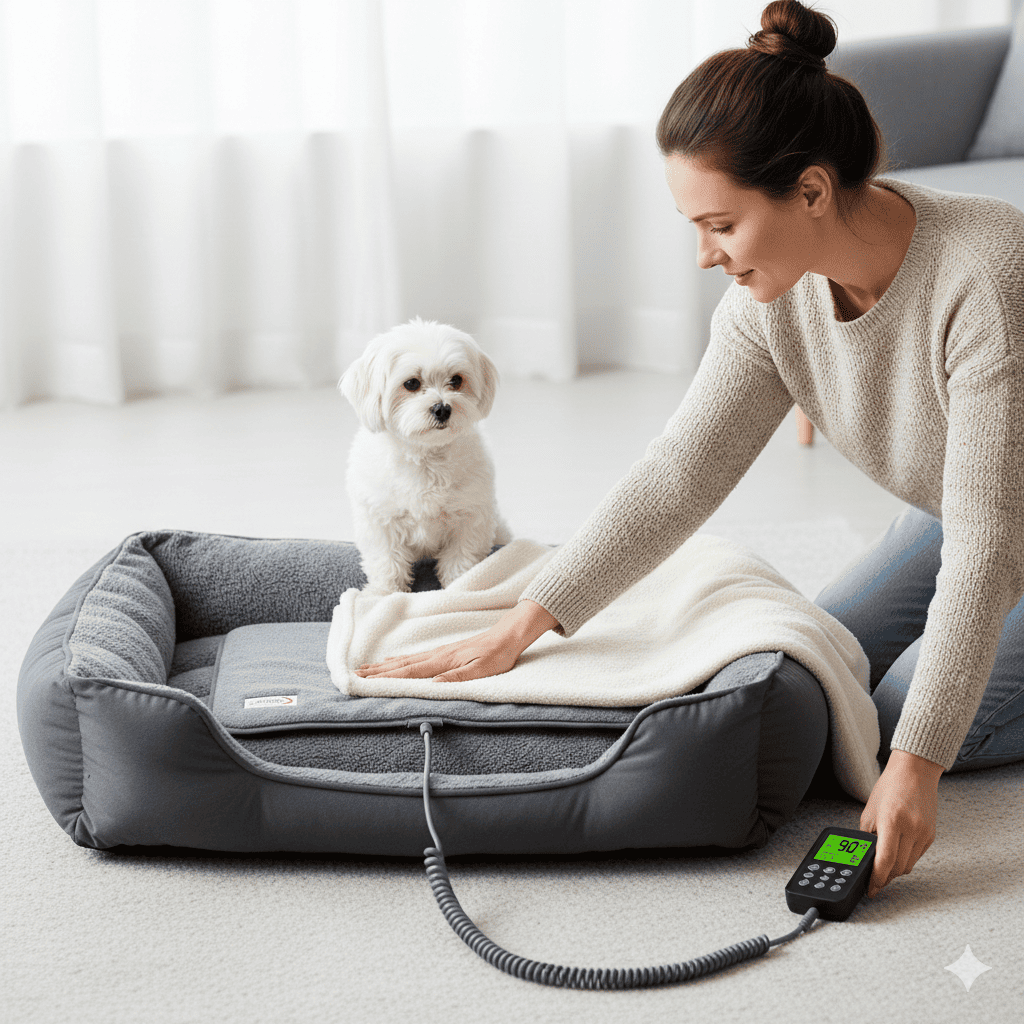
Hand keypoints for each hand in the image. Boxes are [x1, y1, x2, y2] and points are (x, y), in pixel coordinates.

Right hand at [354, 599, 558, 682]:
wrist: (508, 635)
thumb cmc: (497, 655)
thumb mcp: (482, 670)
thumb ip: (458, 678)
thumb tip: (434, 684)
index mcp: (443, 662)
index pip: (410, 672)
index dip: (387, 677)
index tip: (366, 681)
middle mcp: (437, 656)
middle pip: (402, 665)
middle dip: (378, 671)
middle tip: (356, 675)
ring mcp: (439, 652)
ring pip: (406, 660)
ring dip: (385, 665)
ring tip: (367, 668)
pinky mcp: (444, 651)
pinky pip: (416, 657)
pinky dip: (400, 659)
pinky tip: (394, 660)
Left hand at [859, 749, 943, 897]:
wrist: (915, 772)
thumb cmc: (890, 787)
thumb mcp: (870, 811)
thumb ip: (868, 836)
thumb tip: (866, 857)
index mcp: (891, 820)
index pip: (885, 859)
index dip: (877, 878)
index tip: (871, 888)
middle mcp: (910, 828)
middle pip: (898, 867)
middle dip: (885, 876)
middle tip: (874, 880)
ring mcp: (923, 833)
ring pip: (909, 865)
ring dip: (895, 870)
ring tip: (884, 868)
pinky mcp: (931, 836)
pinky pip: (917, 856)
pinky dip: (906, 860)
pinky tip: (897, 854)